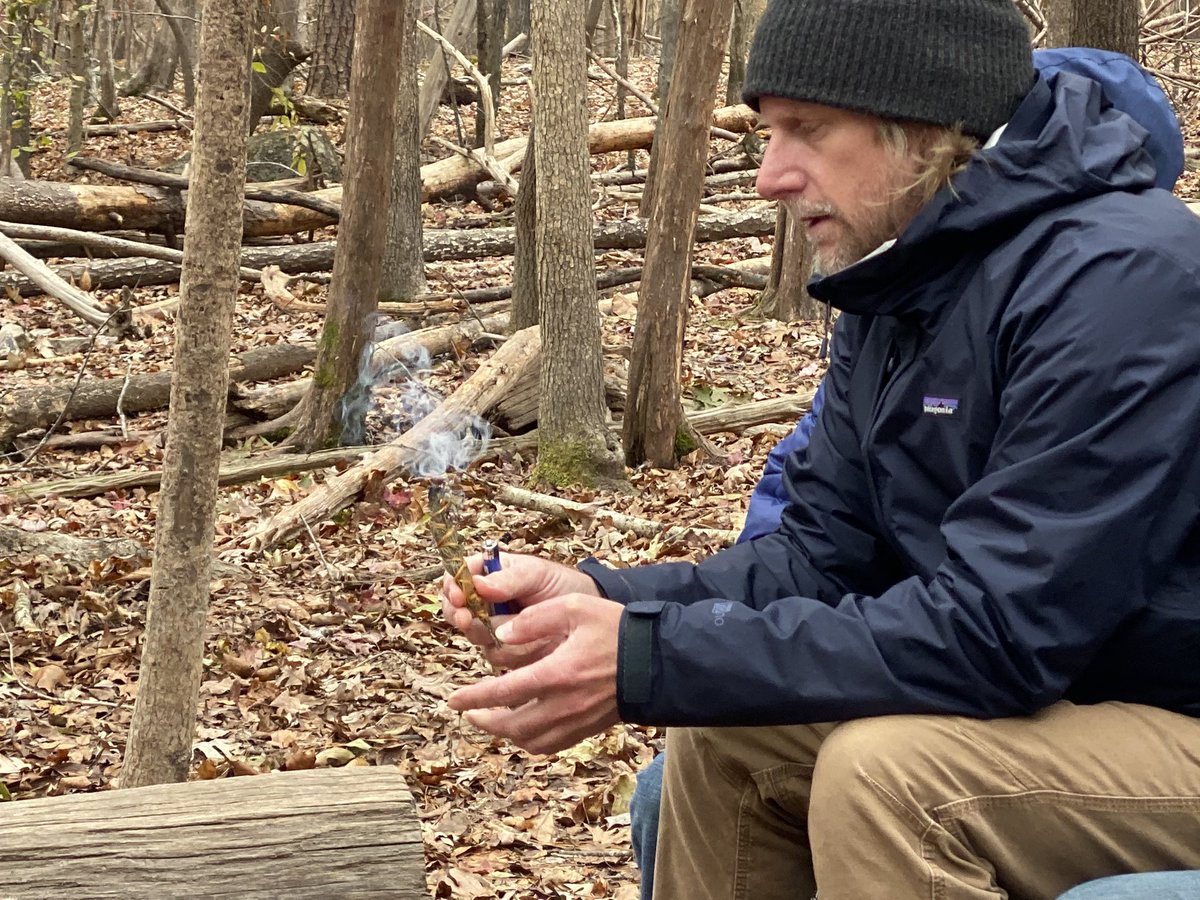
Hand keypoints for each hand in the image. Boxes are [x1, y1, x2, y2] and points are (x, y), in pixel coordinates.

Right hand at [442, 552, 598, 652]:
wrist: (586, 614)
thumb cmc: (560, 585)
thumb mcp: (536, 574)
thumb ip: (509, 579)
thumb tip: (478, 584)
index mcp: (486, 576)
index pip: (455, 579)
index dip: (451, 588)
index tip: (459, 595)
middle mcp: (483, 605)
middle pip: (455, 613)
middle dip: (462, 616)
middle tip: (469, 618)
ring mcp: (491, 630)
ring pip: (476, 637)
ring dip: (495, 633)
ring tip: (523, 625)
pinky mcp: (505, 652)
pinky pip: (497, 657)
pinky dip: (515, 650)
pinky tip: (534, 642)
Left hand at [448, 594, 623, 754]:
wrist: (659, 660)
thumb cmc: (617, 630)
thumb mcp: (574, 607)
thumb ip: (535, 619)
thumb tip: (502, 634)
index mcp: (556, 673)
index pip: (503, 691)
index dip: (473, 697)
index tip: (453, 700)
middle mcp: (563, 705)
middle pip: (511, 725)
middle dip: (484, 720)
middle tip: (468, 712)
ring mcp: (577, 721)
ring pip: (529, 740)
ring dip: (505, 733)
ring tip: (492, 720)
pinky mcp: (589, 729)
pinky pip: (551, 746)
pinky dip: (530, 741)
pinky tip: (524, 729)